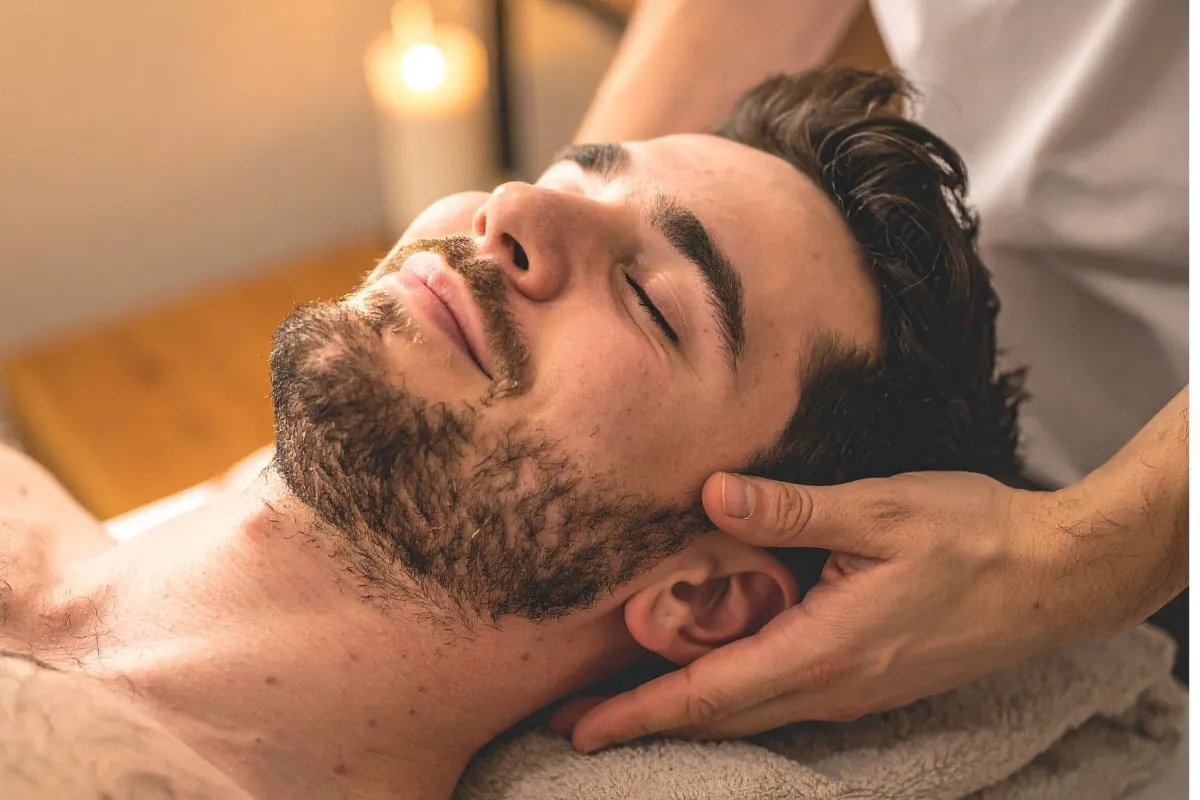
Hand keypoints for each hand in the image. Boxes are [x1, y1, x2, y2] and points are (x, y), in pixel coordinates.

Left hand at [559, 470, 1081, 750]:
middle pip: (718, 715)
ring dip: (685, 709)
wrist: (1056, 577)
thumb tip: (711, 496)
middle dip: (643, 721)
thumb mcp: (880, 509)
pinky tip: (714, 669)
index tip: (579, 728)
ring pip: (749, 710)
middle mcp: (831, 685)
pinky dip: (731, 693)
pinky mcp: (868, 678)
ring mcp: (852, 689)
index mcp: (823, 649)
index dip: (637, 712)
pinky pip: (782, 697)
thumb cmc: (974, 537)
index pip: (708, 693)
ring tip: (628, 700)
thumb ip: (792, 508)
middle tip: (575, 721)